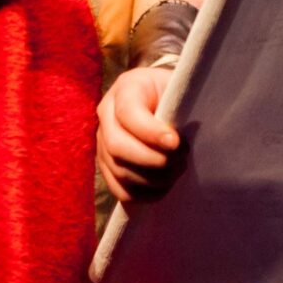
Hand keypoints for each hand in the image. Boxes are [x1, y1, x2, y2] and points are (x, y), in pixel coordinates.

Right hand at [98, 64, 183, 202]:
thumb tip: (178, 139)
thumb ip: (178, 104)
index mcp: (125, 89)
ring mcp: (103, 143)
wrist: (161, 101)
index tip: (175, 142)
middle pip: (117, 146)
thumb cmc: (172, 94)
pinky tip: (165, 185)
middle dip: (153, 159)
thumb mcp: (176, 88)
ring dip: (154, 178)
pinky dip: (145, 194)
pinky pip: (121, 190)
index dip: (151, 132)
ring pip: (120, 171)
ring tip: (177, 169)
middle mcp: (107, 116)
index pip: (128, 113)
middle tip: (180, 159)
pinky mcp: (107, 167)